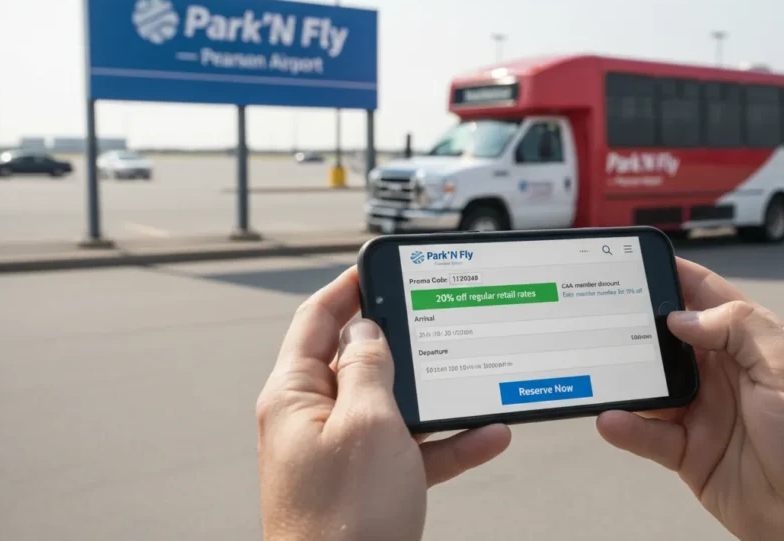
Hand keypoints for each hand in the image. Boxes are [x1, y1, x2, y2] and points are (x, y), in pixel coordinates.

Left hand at [256, 267, 510, 540]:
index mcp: (295, 395)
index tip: (380, 266)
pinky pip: (412, 452)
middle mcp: (313, 420)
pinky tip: (488, 435)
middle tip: (439, 317)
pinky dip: (447, 443)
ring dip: (435, 396)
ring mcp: (341, 455)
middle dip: (403, 341)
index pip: (317, 320)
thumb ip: (371, 367)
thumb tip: (368, 329)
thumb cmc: (344, 520)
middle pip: (358, 360)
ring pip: (392, 408)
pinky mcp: (368, 487)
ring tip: (473, 376)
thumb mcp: (367, 424)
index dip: (349, 287)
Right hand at [597, 258, 783, 540]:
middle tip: (600, 314)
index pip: (706, 296)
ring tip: (599, 370)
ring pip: (651, 386)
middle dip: (634, 325)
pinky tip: (611, 418)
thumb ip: (741, 330)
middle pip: (668, 339)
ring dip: (625, 378)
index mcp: (752, 344)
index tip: (638, 259)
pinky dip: (627, 427)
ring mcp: (704, 413)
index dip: (675, 274)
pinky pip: (648, 435)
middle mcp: (723, 374)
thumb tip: (683, 317)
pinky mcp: (690, 453)